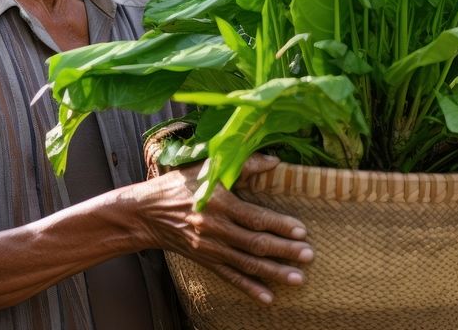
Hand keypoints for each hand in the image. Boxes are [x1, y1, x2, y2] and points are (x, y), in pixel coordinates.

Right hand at [131, 154, 312, 304]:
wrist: (148, 212)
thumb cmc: (180, 184)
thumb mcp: (208, 167)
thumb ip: (244, 164)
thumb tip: (275, 160)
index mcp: (219, 203)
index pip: (255, 217)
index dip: (279, 225)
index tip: (302, 230)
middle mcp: (216, 229)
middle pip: (256, 244)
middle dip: (285, 251)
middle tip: (310, 255)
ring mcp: (211, 248)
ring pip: (248, 264)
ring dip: (275, 273)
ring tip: (299, 279)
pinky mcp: (206, 261)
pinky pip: (231, 277)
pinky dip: (250, 289)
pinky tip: (269, 298)